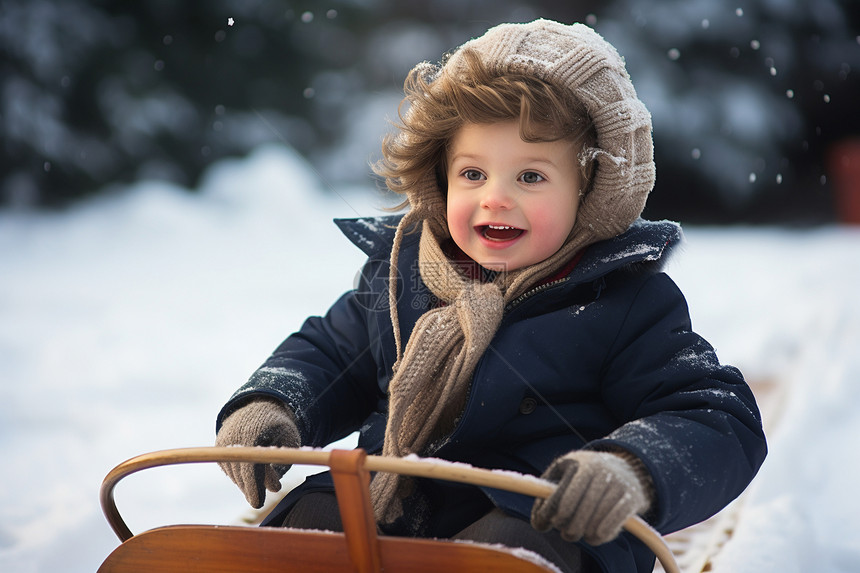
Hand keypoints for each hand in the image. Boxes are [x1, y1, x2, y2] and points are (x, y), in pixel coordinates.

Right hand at [215, 398, 300, 507]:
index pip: (250, 466)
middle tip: (271, 491)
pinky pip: (229, 470)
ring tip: (266, 474)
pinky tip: (254, 469)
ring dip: (249, 482)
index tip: (258, 504)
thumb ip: (282, 462)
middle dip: (254, 487)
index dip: (253, 486)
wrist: (258, 407)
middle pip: (241, 473)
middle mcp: (233, 436)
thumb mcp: (288, 440)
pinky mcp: (218, 448)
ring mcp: (223, 442)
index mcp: (254, 431)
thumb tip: (274, 489)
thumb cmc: (278, 426)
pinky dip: (242, 475)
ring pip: (235, 475)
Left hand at [531, 450, 649, 544]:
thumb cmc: (586, 474)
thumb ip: (546, 493)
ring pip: (596, 519)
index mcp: (580, 463)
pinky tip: (594, 537)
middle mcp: (601, 471)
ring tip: (579, 534)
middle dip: (569, 527)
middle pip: (579, 511)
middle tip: (566, 533)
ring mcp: (618, 484)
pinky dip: (602, 535)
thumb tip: (539, 523)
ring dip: (584, 533)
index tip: (548, 523)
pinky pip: (614, 523)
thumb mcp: (564, 472)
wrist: (628, 468)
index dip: (552, 514)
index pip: (562, 495)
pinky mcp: (632, 498)